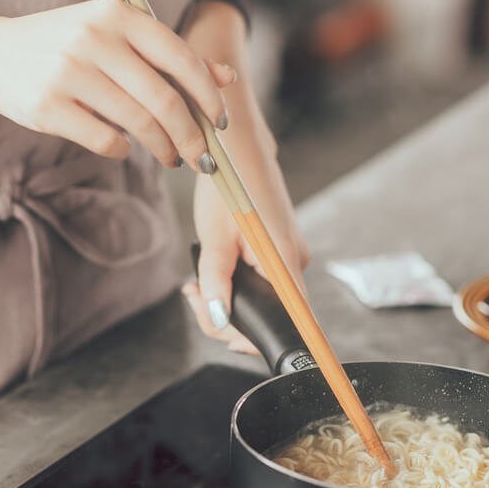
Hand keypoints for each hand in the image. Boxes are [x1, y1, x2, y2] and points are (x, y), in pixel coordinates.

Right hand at [0, 0, 234, 170]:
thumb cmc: (67, 45)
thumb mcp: (116, 36)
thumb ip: (169, 54)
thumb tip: (226, 77)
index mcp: (118, 15)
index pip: (181, 58)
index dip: (208, 96)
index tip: (221, 123)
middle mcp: (94, 38)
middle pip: (164, 99)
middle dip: (190, 136)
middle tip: (200, 157)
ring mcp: (68, 71)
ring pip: (138, 123)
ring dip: (163, 148)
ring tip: (169, 157)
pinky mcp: (48, 105)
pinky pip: (105, 140)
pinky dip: (123, 150)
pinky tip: (123, 146)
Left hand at [185, 153, 309, 353]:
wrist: (238, 149)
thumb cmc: (229, 187)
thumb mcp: (214, 238)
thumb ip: (216, 281)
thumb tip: (217, 319)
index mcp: (285, 263)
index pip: (289, 320)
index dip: (260, 337)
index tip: (226, 337)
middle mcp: (294, 263)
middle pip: (269, 310)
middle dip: (227, 313)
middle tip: (194, 298)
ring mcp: (289, 255)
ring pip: (262, 294)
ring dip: (228, 296)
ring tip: (195, 286)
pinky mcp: (279, 249)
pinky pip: (262, 278)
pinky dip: (236, 281)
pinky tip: (212, 273)